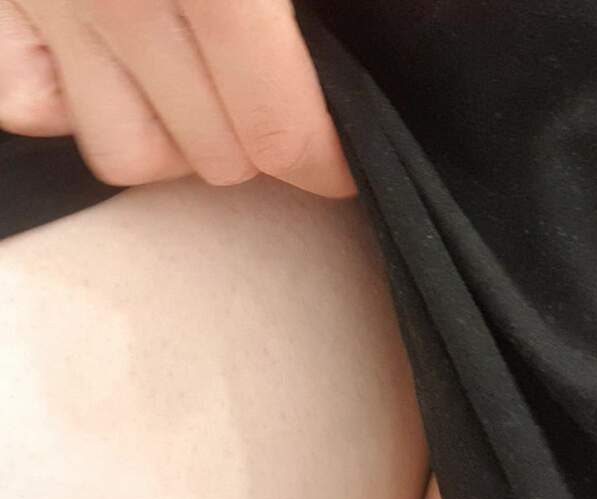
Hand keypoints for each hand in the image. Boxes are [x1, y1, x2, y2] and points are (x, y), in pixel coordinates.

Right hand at [0, 0, 354, 195]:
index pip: (280, 131)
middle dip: (262, 148)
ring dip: (179, 144)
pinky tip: (113, 68)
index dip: (325, 164)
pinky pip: (34, 111)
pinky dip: (79, 109)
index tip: (342, 168)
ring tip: (199, 93)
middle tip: (278, 108)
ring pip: (128, 155)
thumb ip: (303, 7)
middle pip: (214, 156)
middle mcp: (119, 3)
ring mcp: (45, 9)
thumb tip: (345, 62)